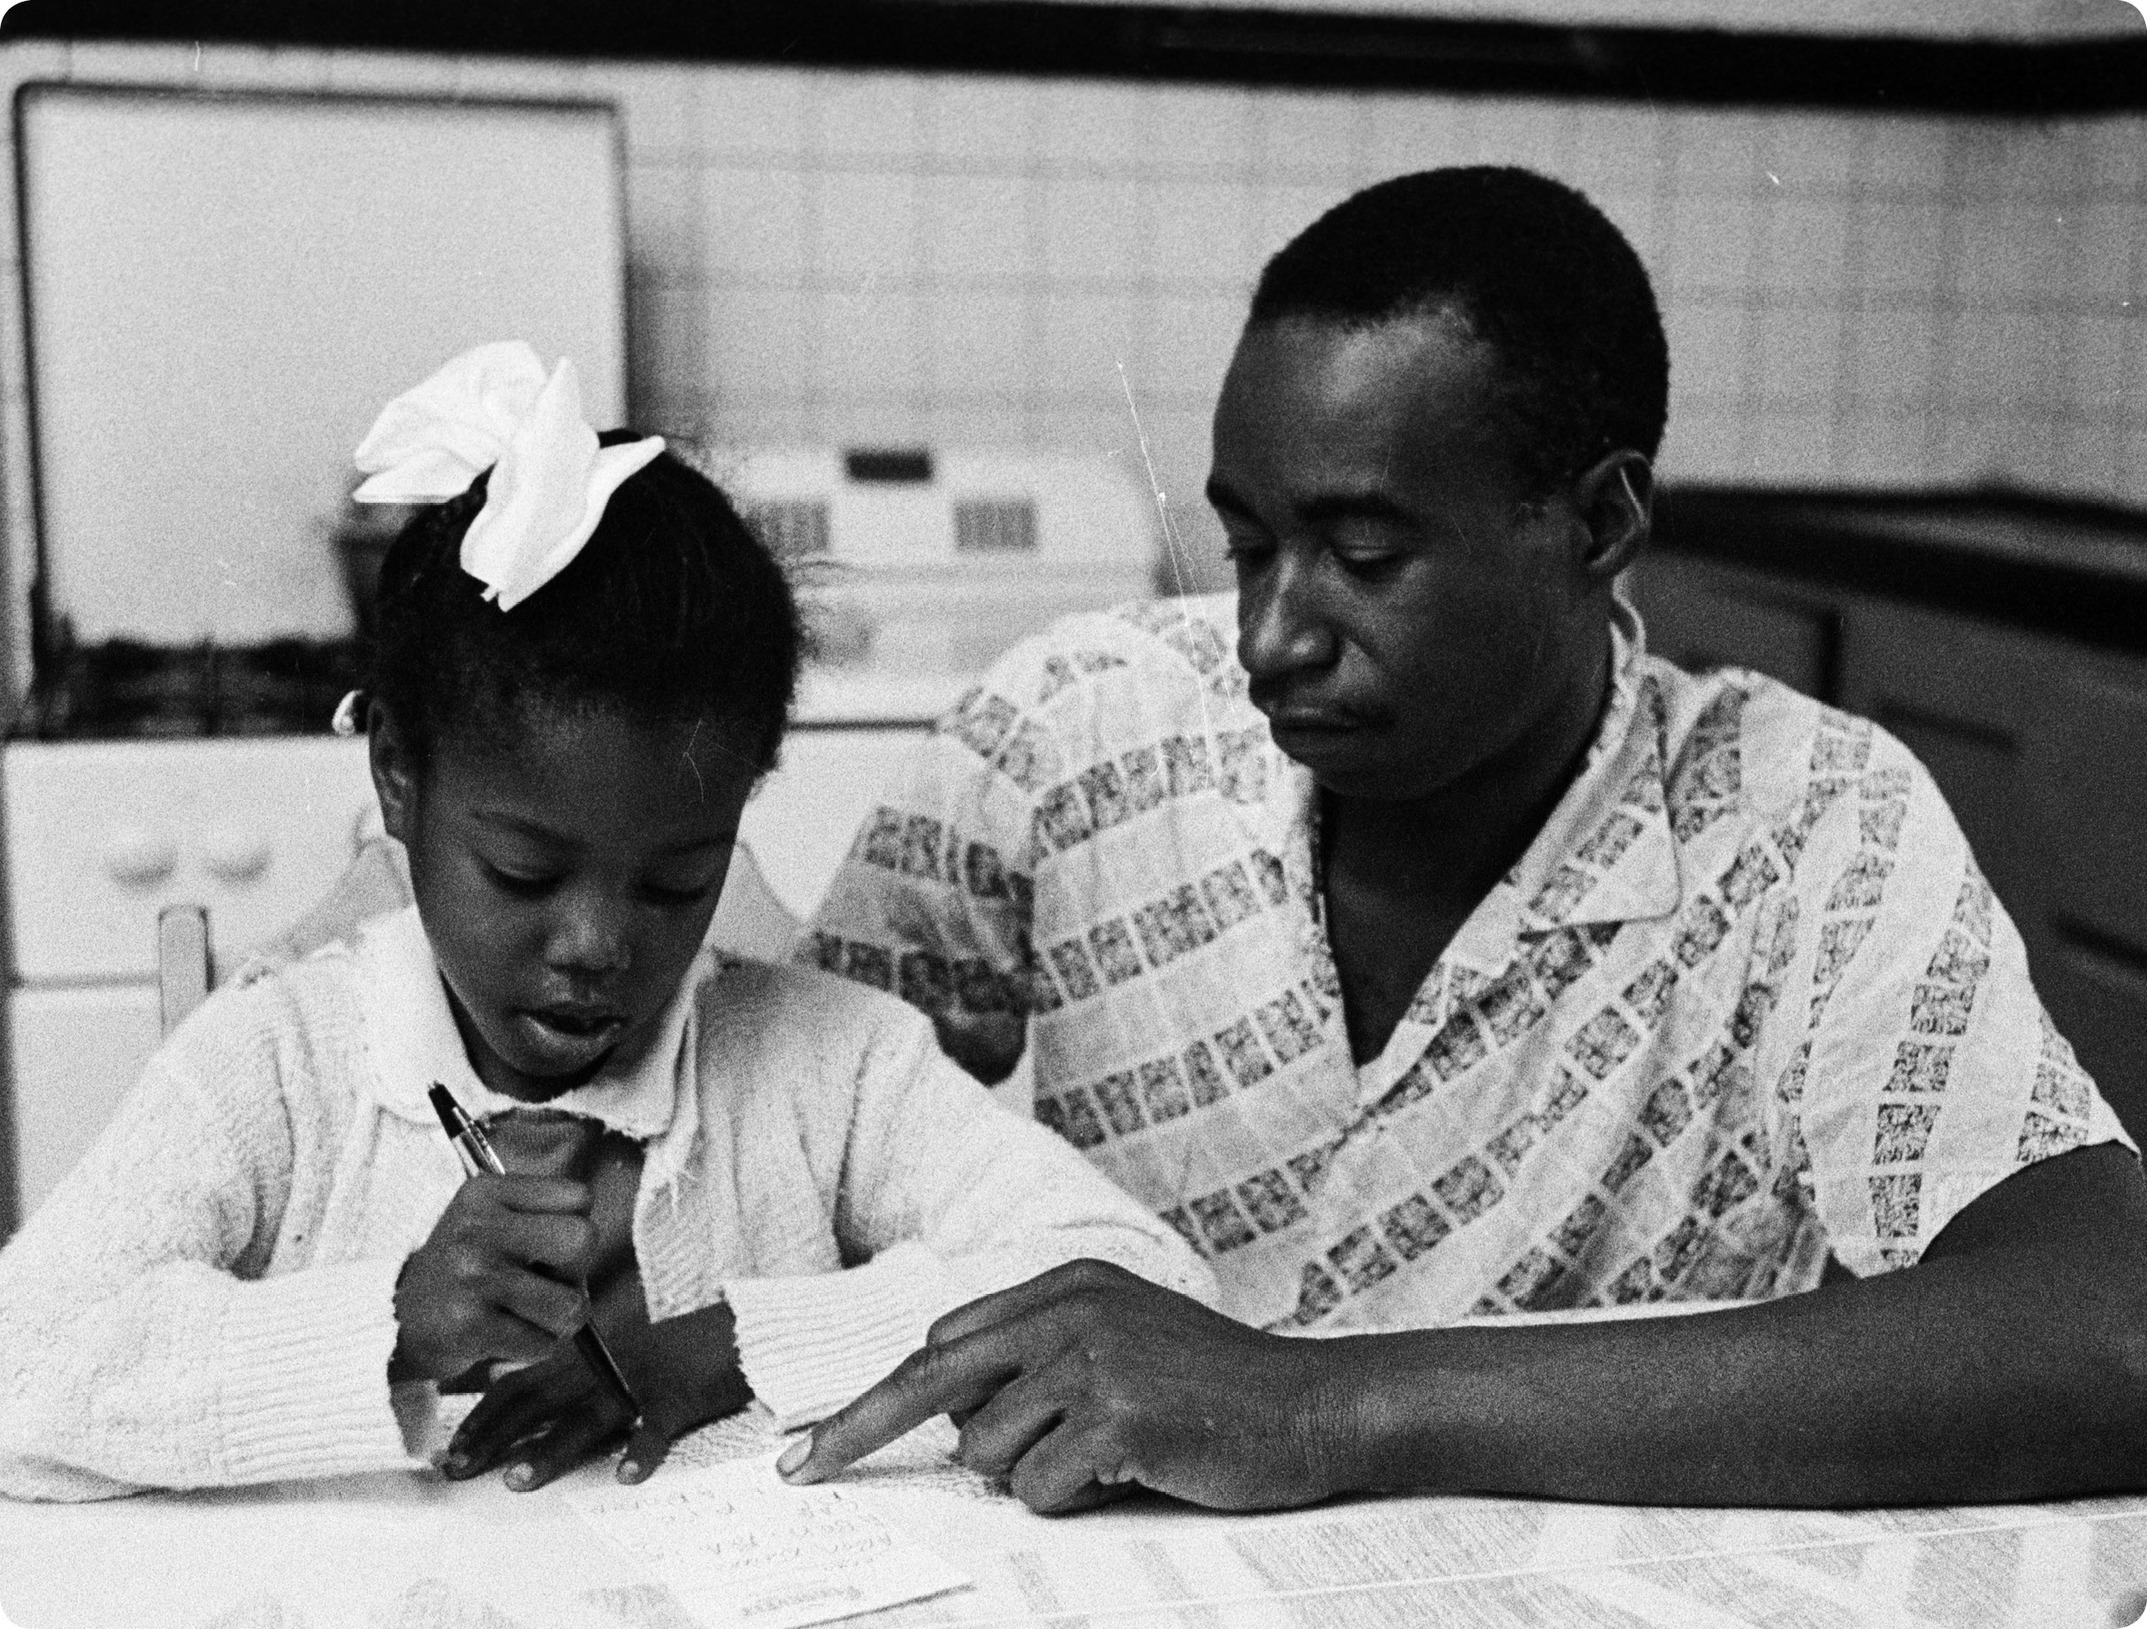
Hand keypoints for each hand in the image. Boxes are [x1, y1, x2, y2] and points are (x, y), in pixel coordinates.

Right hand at [391, 1173, 595, 1383]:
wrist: (393, 1324)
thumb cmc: (461, 1273)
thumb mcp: (488, 1222)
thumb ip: (540, 1218)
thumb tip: (592, 1244)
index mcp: (486, 1191)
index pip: (579, 1196)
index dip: (576, 1227)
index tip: (545, 1247)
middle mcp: (478, 1226)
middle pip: (584, 1241)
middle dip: (575, 1273)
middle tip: (542, 1285)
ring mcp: (473, 1275)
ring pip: (572, 1305)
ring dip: (554, 1322)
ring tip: (519, 1315)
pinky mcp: (469, 1324)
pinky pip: (543, 1344)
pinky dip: (530, 1349)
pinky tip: (499, 1337)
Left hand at [443, 1271, 751, 1490]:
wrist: (739, 1330)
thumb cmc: (678, 1353)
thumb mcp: (617, 1358)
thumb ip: (574, 1375)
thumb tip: (516, 1392)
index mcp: (588, 1361)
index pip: (522, 1382)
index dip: (483, 1414)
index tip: (452, 1446)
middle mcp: (606, 1369)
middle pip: (540, 1399)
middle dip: (494, 1435)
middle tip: (458, 1466)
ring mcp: (642, 1383)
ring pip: (587, 1416)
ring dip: (550, 1448)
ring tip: (518, 1479)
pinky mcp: (680, 1397)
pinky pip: (657, 1426)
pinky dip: (642, 1450)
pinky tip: (626, 1474)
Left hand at [777, 1260, 1342, 1513]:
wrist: (1313, 1405)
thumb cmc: (1214, 1386)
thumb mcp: (1122, 1340)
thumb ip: (1041, 1358)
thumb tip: (952, 1421)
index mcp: (1066, 1284)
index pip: (943, 1342)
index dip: (880, 1397)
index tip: (820, 1438)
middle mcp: (1069, 1309)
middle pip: (930, 1378)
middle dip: (856, 1429)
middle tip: (800, 1470)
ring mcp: (1092, 1358)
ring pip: (987, 1449)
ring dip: (1030, 1474)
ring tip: (1106, 1458)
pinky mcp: (1116, 1413)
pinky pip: (1039, 1486)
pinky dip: (1069, 1497)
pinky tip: (1129, 1472)